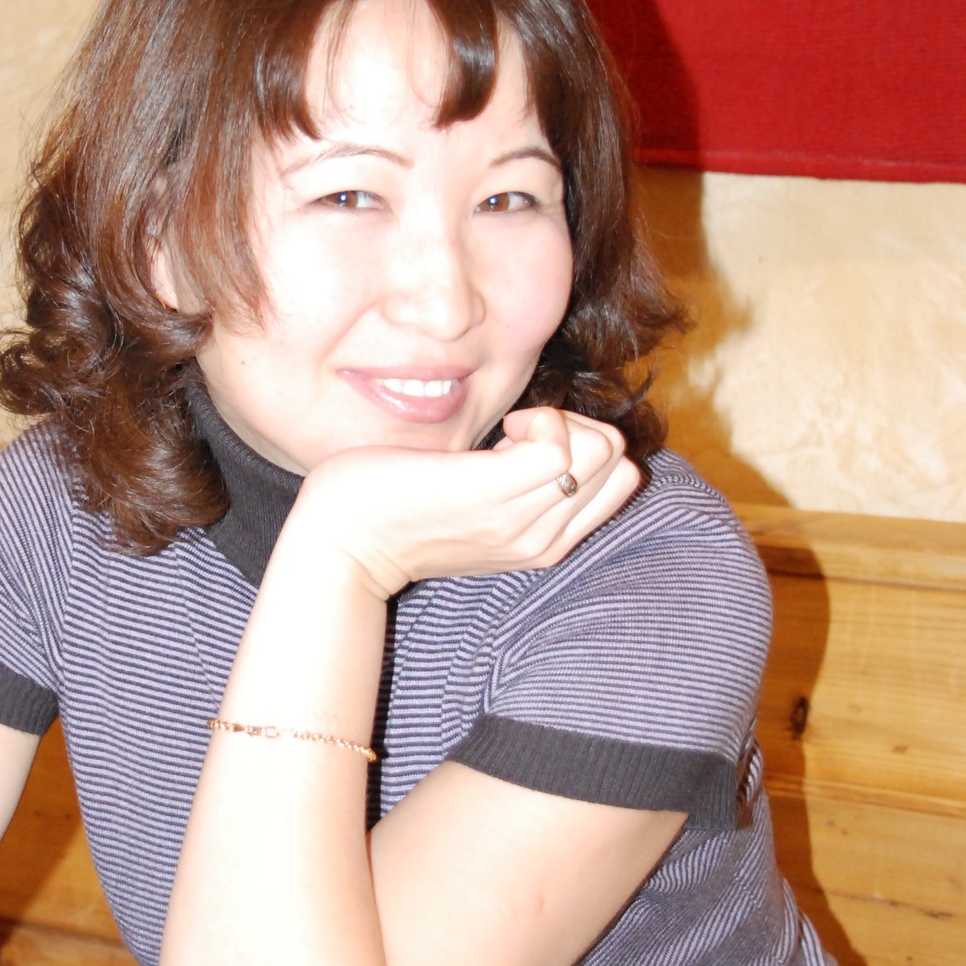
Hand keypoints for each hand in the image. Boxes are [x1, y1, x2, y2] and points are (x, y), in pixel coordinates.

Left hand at [291, 408, 639, 597]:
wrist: (343, 545)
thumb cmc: (398, 510)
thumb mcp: (477, 507)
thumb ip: (518, 485)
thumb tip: (551, 435)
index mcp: (545, 544)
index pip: (623, 480)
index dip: (584, 445)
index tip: (524, 447)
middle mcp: (543, 540)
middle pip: (619, 460)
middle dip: (576, 428)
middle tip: (514, 439)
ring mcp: (521, 520)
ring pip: (602, 448)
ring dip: (554, 422)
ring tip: (503, 437)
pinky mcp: (491, 494)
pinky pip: (560, 443)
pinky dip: (538, 420)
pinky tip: (498, 434)